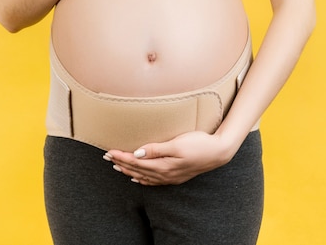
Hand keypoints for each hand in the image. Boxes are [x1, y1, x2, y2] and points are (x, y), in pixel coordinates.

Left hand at [104, 131, 233, 185]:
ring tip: (117, 166)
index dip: (121, 156)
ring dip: (129, 171)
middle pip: (137, 169)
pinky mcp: (176, 176)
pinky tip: (137, 178)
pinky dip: (143, 179)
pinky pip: (154, 181)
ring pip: (144, 176)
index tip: (109, 151)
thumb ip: (156, 149)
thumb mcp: (177, 144)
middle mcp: (165, 173)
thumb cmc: (199, 144)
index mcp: (163, 165)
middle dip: (121, 163)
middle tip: (107, 157)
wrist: (218, 152)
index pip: (136, 162)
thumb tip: (137, 153)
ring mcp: (170, 176)